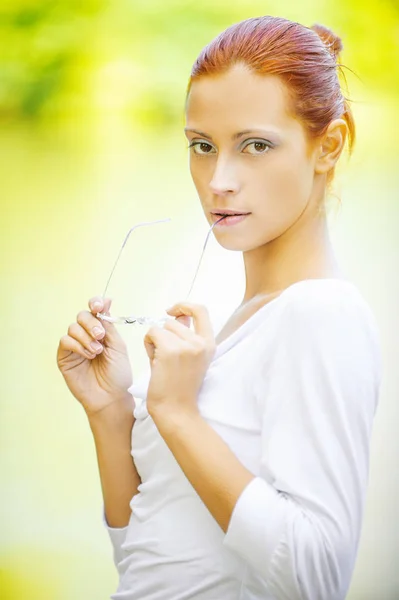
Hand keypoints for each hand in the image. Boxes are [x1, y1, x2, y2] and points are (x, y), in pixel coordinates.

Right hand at [57, 297, 132, 415]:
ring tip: (97, 352)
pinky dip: (78, 345)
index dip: (95, 303)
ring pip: (73, 327)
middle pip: (82, 315)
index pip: (94, 310)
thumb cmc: (118, 374)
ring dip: (86, 337)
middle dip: (92, 323)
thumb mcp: (118, 346)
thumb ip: (109, 325)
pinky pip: (65, 340)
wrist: (111, 397)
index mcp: (101, 331)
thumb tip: (106, 300)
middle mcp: (87, 336)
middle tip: (100, 336)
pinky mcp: (65, 357)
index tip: (99, 306)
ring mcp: (75, 346)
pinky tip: (88, 356)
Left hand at [143, 302, 215, 418]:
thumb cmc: (179, 387)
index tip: (172, 311)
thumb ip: (186, 336)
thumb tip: (177, 316)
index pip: (201, 309)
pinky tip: (154, 362)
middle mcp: (201, 342)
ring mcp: (186, 345)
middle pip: (174, 321)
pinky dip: (148, 345)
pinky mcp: (170, 350)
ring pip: (161, 327)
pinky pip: (152, 334)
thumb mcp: (191, 358)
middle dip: (164, 334)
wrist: (176, 410)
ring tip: (160, 361)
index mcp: (209, 344)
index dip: (184, 305)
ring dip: (155, 341)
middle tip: (164, 356)